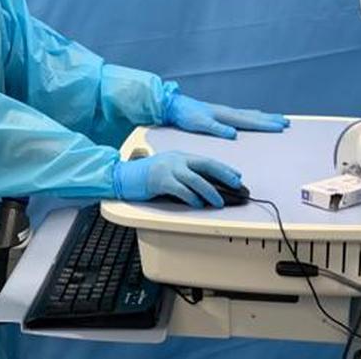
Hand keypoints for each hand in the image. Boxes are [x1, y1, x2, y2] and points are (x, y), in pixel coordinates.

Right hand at [112, 151, 241, 207]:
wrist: (124, 176)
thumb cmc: (146, 176)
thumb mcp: (168, 169)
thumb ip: (185, 175)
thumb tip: (206, 189)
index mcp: (180, 156)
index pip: (207, 160)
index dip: (224, 168)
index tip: (237, 176)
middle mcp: (177, 160)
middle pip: (206, 166)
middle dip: (224, 175)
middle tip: (237, 185)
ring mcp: (168, 169)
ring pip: (196, 180)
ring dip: (210, 192)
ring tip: (219, 202)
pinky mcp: (160, 180)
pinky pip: (181, 190)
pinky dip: (192, 197)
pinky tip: (198, 204)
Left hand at [164, 93, 288, 138]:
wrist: (174, 106)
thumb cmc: (186, 115)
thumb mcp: (200, 124)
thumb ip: (217, 129)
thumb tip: (234, 134)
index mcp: (225, 116)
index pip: (249, 121)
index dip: (265, 125)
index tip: (280, 127)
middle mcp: (228, 112)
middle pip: (254, 116)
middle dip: (270, 120)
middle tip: (287, 122)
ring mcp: (225, 112)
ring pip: (250, 114)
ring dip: (264, 117)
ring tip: (278, 118)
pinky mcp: (220, 113)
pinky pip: (242, 114)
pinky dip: (253, 115)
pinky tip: (254, 115)